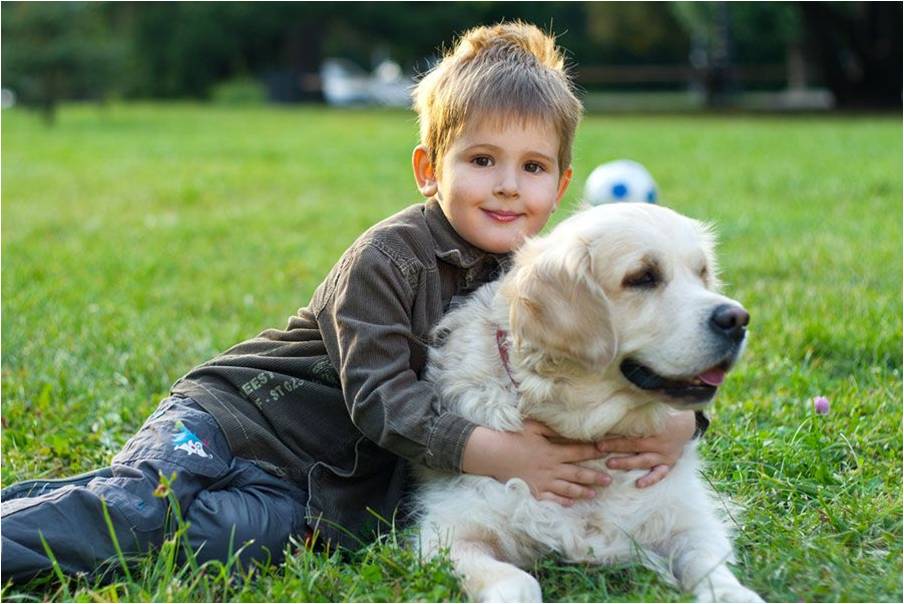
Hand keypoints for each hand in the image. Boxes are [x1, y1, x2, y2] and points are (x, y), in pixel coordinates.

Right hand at [462, 421, 610, 506]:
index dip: (593, 451)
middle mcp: (551, 468)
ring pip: (567, 488)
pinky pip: (551, 498)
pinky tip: (571, 503)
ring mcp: (543, 482)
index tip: (606, 451)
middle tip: (609, 480)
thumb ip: (551, 428)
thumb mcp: (533, 427)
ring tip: (594, 494)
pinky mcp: (534, 491)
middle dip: (595, 476)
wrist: (493, 454)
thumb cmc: (512, 437)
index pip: (577, 451)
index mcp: (552, 451)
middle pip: (577, 473)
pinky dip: (562, 501)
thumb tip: (567, 427)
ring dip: (582, 491)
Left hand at [596, 411, 696, 487]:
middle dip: (615, 446)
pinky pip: (660, 473)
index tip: (599, 435)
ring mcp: (665, 453)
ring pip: (644, 460)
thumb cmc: (666, 412)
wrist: (687, 423)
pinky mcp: (669, 462)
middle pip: (634, 444)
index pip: (632, 430)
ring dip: (627, 463)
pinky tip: (639, 484)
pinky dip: (651, 479)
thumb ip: (638, 407)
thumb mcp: (653, 406)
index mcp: (655, 426)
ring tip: (610, 464)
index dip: (616, 433)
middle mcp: (660, 441)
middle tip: (598, 448)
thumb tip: (617, 399)